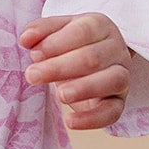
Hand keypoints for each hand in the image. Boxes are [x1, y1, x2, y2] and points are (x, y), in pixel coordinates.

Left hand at [19, 12, 131, 130]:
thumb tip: (26, 39)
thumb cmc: (71, 44)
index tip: (34, 53)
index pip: (82, 31)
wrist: (95, 62)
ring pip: (111, 81)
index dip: (57, 43)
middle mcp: (116, 49)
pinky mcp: (119, 101)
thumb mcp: (56, 31)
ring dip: (83, 89)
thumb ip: (41, 30)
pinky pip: (112, 112)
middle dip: (59, 67)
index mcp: (101, 26)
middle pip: (92, 58)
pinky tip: (70, 122)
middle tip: (32, 75)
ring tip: (59, 95)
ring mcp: (122, 76)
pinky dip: (92, 119)